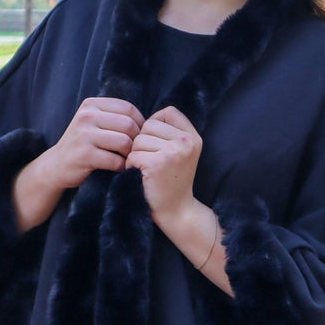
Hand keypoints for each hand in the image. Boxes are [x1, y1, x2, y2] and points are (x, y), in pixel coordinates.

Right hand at [13, 97, 143, 233]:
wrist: (56, 166)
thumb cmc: (82, 146)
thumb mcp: (93, 124)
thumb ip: (113, 118)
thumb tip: (148, 122)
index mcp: (91, 105)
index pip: (128, 108)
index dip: (141, 123)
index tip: (141, 137)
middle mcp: (87, 116)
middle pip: (128, 125)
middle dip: (137, 141)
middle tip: (136, 152)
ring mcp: (84, 135)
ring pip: (124, 142)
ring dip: (131, 155)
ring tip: (128, 161)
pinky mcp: (85, 155)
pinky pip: (115, 161)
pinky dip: (122, 167)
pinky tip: (119, 169)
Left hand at [125, 105, 201, 231]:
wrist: (176, 212)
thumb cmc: (172, 181)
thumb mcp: (181, 152)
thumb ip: (169, 132)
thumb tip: (140, 116)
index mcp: (193, 136)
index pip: (167, 112)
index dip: (155, 125)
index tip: (156, 144)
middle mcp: (186, 142)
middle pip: (149, 125)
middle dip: (143, 142)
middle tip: (151, 161)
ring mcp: (173, 152)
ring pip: (138, 140)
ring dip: (136, 154)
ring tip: (147, 169)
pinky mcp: (158, 164)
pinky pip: (132, 155)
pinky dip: (131, 166)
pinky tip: (141, 176)